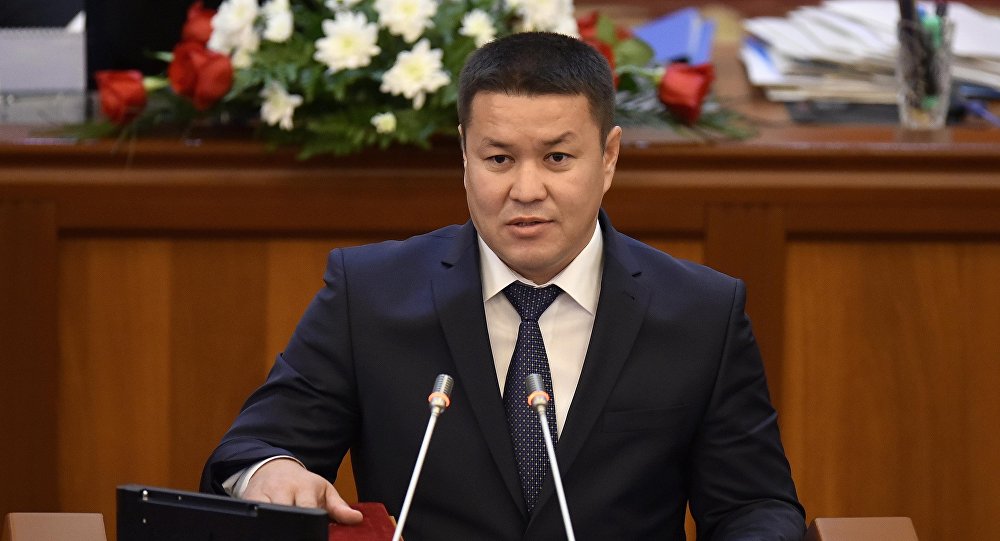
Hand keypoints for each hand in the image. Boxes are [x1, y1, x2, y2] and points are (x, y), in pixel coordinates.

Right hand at [243, 458, 363, 523]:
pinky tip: (268, 529)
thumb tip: (357, 518)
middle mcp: (282, 490)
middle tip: (299, 532)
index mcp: (304, 488)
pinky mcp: (248, 501)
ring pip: (266, 516)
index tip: (316, 532)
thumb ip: (340, 507)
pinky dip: (259, 524)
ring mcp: (263, 496)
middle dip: (292, 526)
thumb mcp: (324, 490)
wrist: (274, 467)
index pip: (308, 509)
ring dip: (275, 526)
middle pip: (285, 514)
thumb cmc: (302, 483)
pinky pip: (252, 516)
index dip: (311, 522)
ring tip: (285, 531)